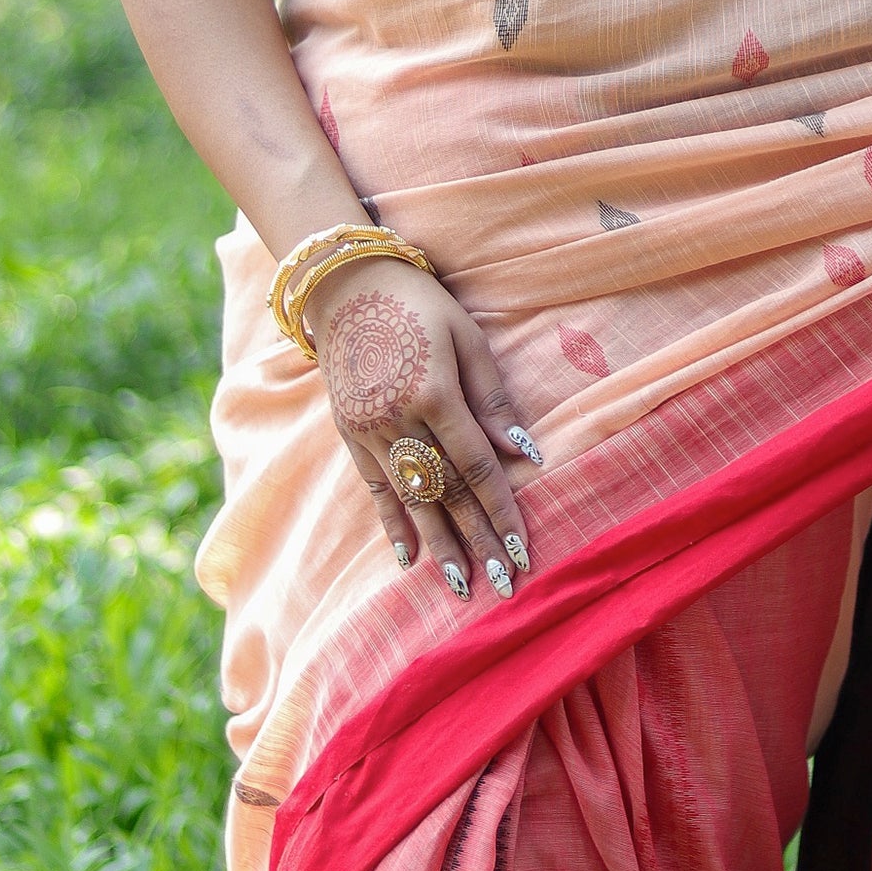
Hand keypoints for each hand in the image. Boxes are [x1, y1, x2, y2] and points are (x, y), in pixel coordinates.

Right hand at [306, 253, 542, 600]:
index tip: (522, 550)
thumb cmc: (421, 305)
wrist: (347, 284)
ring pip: (410, 499)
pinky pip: (374, 488)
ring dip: (438, 545)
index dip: (500, 511)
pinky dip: (392, 524)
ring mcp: (368, 430)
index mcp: (433, 393)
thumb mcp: (467, 339)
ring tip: (460, 585)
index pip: (475, 468)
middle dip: (477, 541)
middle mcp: (397, 419)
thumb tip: (524, 454)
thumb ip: (493, 399)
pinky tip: (408, 559)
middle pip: (445, 493)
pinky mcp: (349, 433)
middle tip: (504, 586)